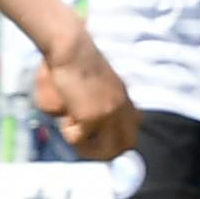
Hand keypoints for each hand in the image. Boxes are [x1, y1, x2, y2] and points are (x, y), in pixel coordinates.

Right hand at [31, 32, 138, 162]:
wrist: (69, 47)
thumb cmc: (74, 59)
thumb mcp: (92, 83)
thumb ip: (97, 104)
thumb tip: (84, 123)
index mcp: (124, 97)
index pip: (134, 126)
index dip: (118, 137)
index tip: (100, 137)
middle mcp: (122, 107)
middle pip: (125, 145)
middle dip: (105, 151)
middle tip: (85, 145)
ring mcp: (109, 114)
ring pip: (103, 149)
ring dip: (86, 147)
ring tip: (72, 131)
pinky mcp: (91, 117)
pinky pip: (77, 139)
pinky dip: (68, 132)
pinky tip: (64, 114)